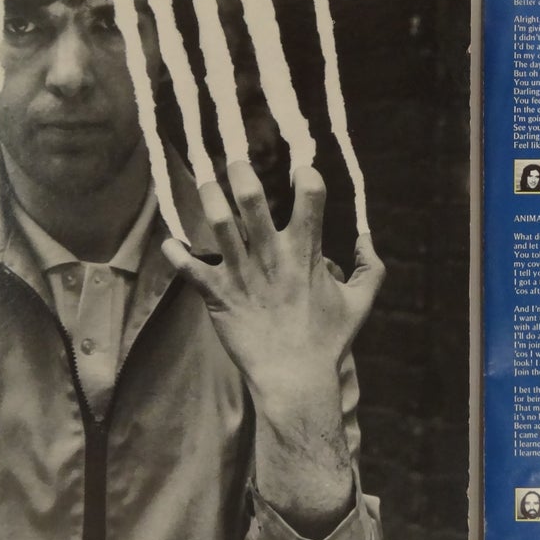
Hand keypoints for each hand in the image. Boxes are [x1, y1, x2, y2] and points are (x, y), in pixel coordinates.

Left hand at [163, 161, 384, 534]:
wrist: (294, 381)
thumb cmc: (328, 343)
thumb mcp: (360, 304)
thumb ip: (370, 269)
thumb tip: (367, 239)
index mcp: (307, 253)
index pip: (310, 198)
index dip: (306, 176)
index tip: (301, 169)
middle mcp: (272, 257)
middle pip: (254, 202)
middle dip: (243, 174)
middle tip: (234, 158)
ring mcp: (243, 276)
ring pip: (220, 226)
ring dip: (210, 199)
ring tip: (204, 181)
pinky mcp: (219, 297)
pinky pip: (191, 270)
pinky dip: (177, 255)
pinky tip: (169, 243)